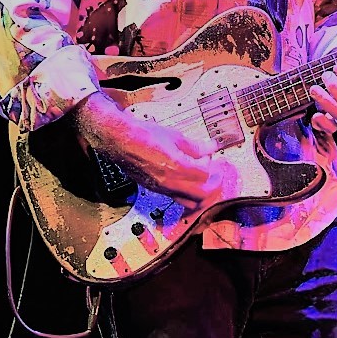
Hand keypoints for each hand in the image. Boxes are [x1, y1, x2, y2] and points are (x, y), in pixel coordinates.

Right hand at [74, 91, 226, 208]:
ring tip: (203, 181)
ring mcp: (162, 188)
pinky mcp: (156, 190)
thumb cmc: (143, 135)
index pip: (205, 175)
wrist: (121, 141)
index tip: (212, 159)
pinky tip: (186, 181)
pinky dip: (186, 194)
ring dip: (200, 194)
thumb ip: (195, 146)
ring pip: (189, 201)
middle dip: (212, 186)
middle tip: (215, 175)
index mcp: (176, 167)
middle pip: (202, 195)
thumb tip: (210, 148)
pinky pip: (177, 198)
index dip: (212, 167)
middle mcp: (170, 182)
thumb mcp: (174, 136)